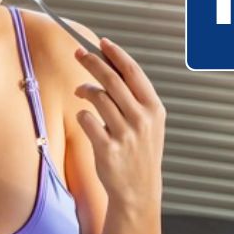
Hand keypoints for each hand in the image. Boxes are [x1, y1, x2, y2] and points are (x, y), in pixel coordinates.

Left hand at [73, 38, 165, 207]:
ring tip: (80, 91)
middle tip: (78, 54)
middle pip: (112, 79)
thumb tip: (108, 68)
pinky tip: (85, 118)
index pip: (133, 72)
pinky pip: (86, 119)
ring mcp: (125, 134)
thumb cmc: (140, 152)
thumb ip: (133, 98)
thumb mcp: (149, 123)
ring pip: (97, 97)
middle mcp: (141, 119)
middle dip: (92, 62)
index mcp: (154, 108)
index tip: (102, 43)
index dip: (116, 54)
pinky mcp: (107, 148)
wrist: (138, 191)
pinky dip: (82, 115)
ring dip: (84, 89)